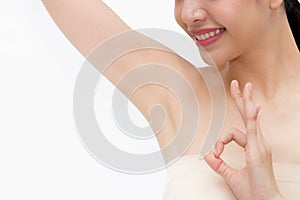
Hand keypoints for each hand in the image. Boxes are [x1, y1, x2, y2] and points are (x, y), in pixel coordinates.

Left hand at [204, 80, 284, 199]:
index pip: (235, 133)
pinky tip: (253, 106)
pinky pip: (254, 131)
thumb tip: (207, 154)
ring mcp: (259, 146)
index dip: (221, 140)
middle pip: (248, 116)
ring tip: (244, 87)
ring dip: (246, 102)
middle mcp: (258, 143)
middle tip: (238, 85)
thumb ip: (218, 164)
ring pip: (250, 118)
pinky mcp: (257, 151)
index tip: (217, 152)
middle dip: (242, 100)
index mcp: (253, 147)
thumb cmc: (252, 191)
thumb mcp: (230, 175)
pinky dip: (253, 118)